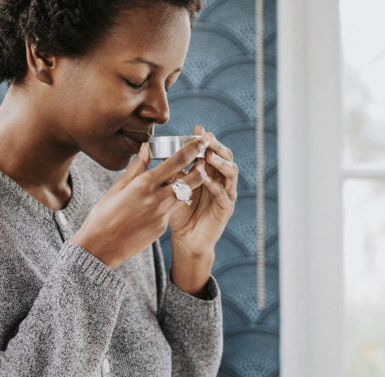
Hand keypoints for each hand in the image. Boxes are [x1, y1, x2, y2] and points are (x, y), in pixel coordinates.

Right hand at [71, 136, 209, 268]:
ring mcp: (162, 215)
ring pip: (186, 194)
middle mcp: (157, 199)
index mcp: (144, 184)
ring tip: (188, 175)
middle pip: (192, 180)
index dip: (193, 149)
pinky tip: (165, 198)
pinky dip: (173, 200)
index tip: (202, 140)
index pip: (176, 162)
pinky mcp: (163, 227)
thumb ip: (137, 168)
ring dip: (190, 184)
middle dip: (201, 167)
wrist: (100, 248)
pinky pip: (173, 209)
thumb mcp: (118, 188)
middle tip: (203, 159)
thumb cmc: (103, 216)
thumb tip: (147, 147)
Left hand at [168, 125, 237, 257]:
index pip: (212, 151)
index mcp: (210, 173)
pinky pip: (224, 194)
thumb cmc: (179, 213)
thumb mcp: (173, 188)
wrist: (187, 239)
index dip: (207, 139)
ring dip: (221, 162)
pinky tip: (206, 178)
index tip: (198, 128)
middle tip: (207, 138)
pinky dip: (215, 185)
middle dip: (217, 146)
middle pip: (226, 157)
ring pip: (231, 172)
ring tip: (209, 156)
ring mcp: (226, 194)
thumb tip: (154, 150)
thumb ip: (170, 171)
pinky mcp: (226, 209)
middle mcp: (221, 180)